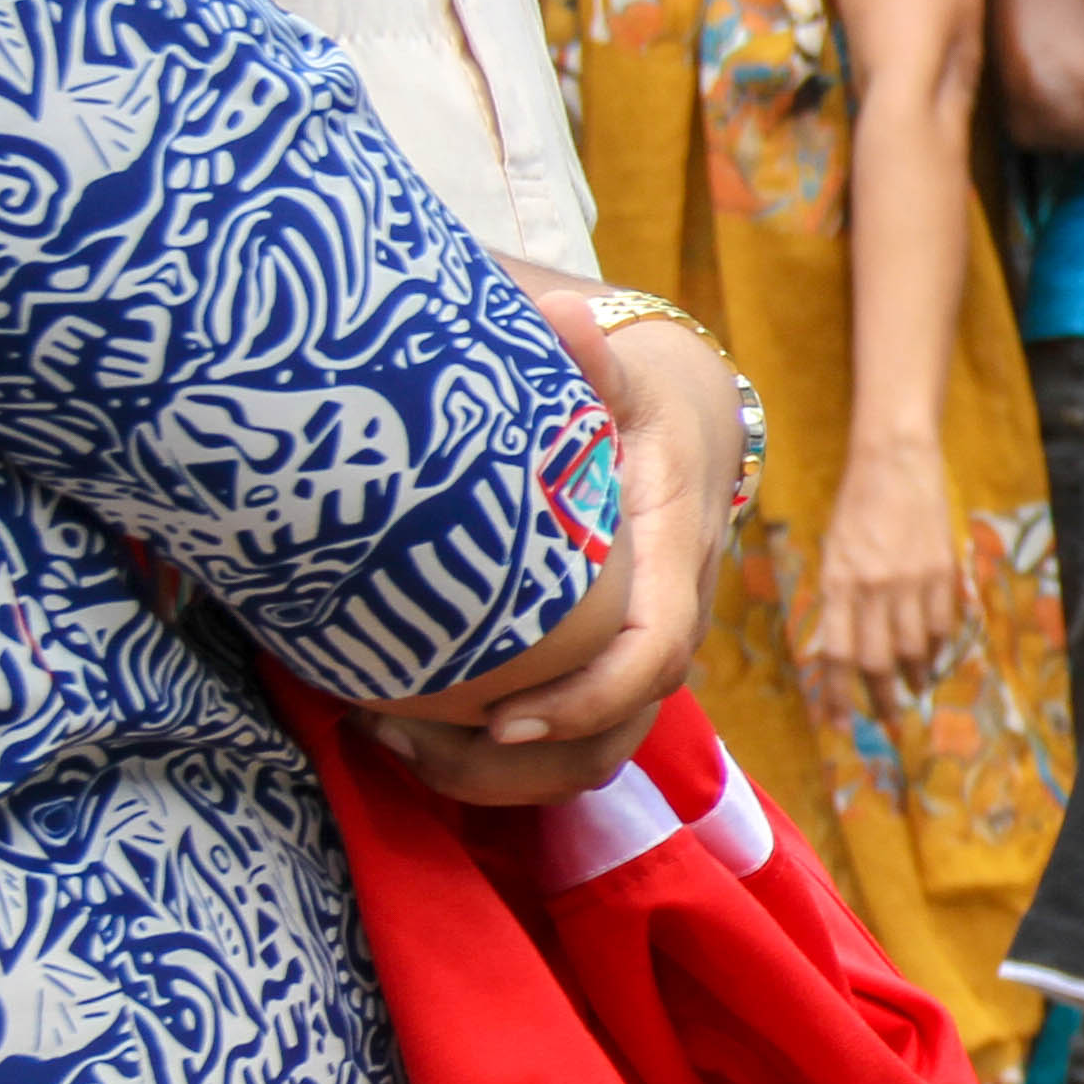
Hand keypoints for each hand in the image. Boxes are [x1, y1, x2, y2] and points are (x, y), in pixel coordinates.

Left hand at [386, 288, 719, 781]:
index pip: (651, 648)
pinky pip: (580, 738)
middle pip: (623, 721)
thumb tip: (562, 311)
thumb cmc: (634, 387)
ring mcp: (646, 641)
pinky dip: (507, 760)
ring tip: (397, 744)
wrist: (686, 410)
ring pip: (603, 746)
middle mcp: (673, 607)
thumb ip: (587, 354)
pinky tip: (418, 734)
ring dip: (506, 772)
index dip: (584, 695)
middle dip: (523, 757)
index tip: (497, 716)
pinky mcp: (614, 659)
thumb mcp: (618, 366)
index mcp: (674, 544)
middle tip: (405, 737)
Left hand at [803, 434, 963, 727]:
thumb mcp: (833, 552)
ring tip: (911, 691)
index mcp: (838, 582)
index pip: (837, 655)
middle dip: (881, 699)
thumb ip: (839, 600)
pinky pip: (942, 625)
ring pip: (913, 649)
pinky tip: (931, 658)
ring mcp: (912, 581)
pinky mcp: (942, 571)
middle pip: (878, 661)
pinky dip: (936, 649)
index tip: (839, 725)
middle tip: (887, 722)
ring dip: (912, 677)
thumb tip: (846, 648)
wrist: (896, 460)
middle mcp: (874, 588)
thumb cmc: (855, 504)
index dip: (838, 696)